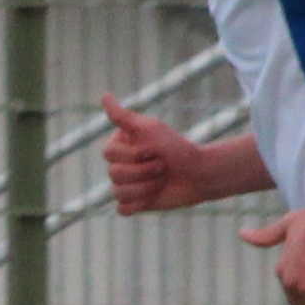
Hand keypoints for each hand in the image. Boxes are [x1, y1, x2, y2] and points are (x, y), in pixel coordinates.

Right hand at [97, 93, 203, 214]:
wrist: (201, 173)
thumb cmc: (177, 148)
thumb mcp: (151, 129)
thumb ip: (124, 116)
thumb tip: (103, 96)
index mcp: (120, 145)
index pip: (108, 154)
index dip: (133, 155)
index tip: (153, 149)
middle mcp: (120, 164)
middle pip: (113, 174)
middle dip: (144, 171)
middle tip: (163, 166)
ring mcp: (126, 184)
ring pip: (118, 192)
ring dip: (146, 187)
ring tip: (162, 180)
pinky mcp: (134, 203)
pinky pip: (122, 209)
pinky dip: (138, 204)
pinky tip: (153, 197)